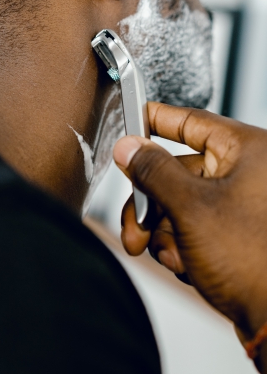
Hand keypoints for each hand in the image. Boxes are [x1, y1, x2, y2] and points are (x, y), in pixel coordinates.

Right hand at [113, 102, 266, 340]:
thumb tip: (129, 147)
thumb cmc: (256, 264)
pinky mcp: (229, 230)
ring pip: (176, 202)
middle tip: (132, 223)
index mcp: (247, 153)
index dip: (157, 119)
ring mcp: (236, 204)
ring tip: (168, 253)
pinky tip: (184, 262)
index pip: (191, 122)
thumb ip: (154, 171)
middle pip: (175, 171)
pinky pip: (187, 224)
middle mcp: (244, 174)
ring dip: (160, 229)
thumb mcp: (191, 207)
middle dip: (148, 203)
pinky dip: (176, 243)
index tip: (135, 118)